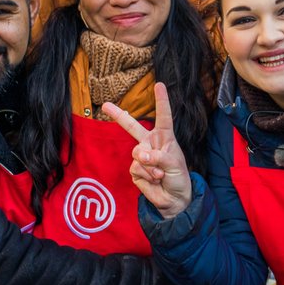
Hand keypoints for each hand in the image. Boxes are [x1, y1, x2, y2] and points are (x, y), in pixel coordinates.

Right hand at [102, 82, 192, 218]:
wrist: (174, 199)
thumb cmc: (179, 177)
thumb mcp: (174, 164)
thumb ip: (158, 157)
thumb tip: (141, 156)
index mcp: (164, 137)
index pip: (163, 116)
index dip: (161, 100)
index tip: (159, 85)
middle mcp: (151, 143)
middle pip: (132, 126)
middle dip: (118, 115)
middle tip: (104, 105)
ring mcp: (141, 156)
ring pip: (137, 154)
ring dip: (151, 166)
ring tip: (161, 174)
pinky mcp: (135, 170)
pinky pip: (136, 168)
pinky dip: (147, 175)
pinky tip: (155, 180)